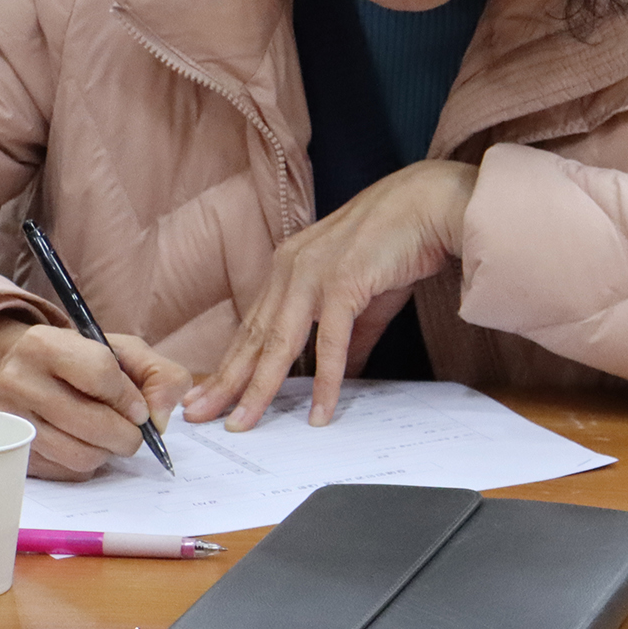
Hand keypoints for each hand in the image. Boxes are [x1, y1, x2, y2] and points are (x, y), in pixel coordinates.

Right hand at [0, 316, 191, 480]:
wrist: (17, 371)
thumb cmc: (78, 360)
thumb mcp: (121, 350)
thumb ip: (159, 375)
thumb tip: (160, 420)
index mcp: (44, 344)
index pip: (101, 374)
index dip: (130, 398)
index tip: (139, 409)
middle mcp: (18, 382)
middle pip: (92, 423)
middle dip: (127, 434)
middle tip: (133, 431)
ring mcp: (11, 422)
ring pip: (80, 455)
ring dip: (108, 451)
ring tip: (110, 436)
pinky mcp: (13, 453)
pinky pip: (66, 472)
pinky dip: (87, 462)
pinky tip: (85, 443)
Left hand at [182, 159, 477, 431]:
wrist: (428, 204)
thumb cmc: (396, 244)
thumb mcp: (361, 300)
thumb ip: (346, 341)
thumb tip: (341, 378)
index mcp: (288, 269)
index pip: (252, 327)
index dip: (228, 364)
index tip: (207, 395)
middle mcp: (291, 270)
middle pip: (254, 338)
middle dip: (224, 382)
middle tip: (199, 416)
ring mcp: (314, 275)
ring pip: (280, 343)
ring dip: (260, 388)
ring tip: (244, 424)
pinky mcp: (344, 282)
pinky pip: (331, 341)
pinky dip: (326, 380)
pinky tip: (319, 411)